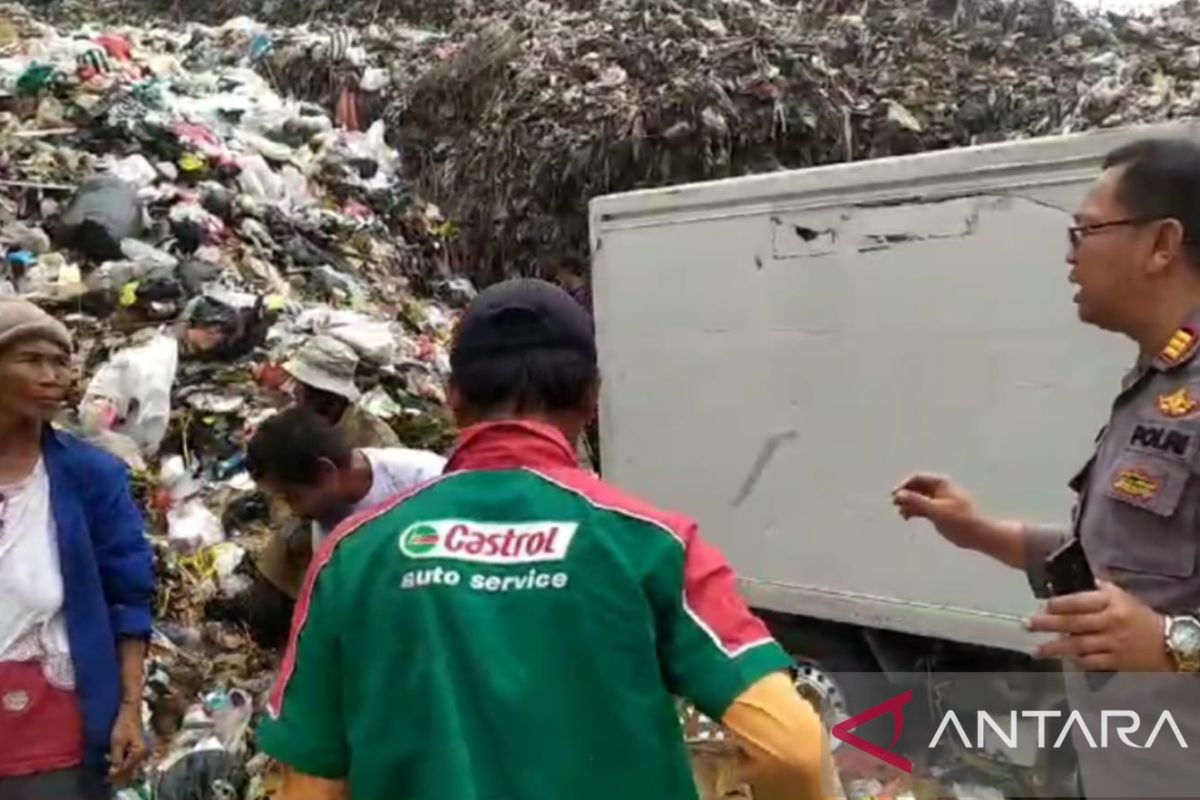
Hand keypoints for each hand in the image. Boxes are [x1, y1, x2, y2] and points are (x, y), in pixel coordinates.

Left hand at [108, 700, 147, 785]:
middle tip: (107, 778)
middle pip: (131, 769)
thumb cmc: (124, 724)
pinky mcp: (138, 748)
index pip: (127, 769)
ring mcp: (142, 750)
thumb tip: (114, 772)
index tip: (106, 779)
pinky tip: (115, 764)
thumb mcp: (117, 742)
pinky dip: (123, 763)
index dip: (116, 775)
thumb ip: (116, 758)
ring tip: (110, 773)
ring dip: (121, 770)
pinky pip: (131, 760)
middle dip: (119, 774)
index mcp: (140, 752)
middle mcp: (143, 753)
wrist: (130, 711)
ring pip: (131, 765)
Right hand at [891, 473, 986, 548]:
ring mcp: (938, 501)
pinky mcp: (938, 512)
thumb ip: (917, 501)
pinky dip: (913, 511)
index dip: (904, 485)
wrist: (977, 534)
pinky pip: (921, 508)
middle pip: (916, 488)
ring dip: (908, 504)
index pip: (917, 478)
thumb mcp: (936, 510)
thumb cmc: (959, 520)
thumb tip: (899, 494)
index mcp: (941, 483)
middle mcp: (938, 489)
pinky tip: (906, 518)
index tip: (894, 496)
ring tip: (902, 514)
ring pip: (917, 499)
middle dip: (905, 495)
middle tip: (895, 505)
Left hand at [1026, 579, 1170, 670]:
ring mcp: (1113, 643)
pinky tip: (1061, 660)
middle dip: (1048, 624)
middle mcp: (1111, 622)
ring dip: (1055, 647)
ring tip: (1036, 649)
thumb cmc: (1138, 615)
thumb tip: (1070, 577)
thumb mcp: (1120, 595)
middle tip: (1028, 624)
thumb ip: (1096, 588)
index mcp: (1111, 602)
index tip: (1044, 605)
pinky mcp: (1116, 661)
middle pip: (1074, 623)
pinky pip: (1091, 662)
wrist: (1168, 642)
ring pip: (1079, 645)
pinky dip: (1075, 661)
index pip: (1080, 601)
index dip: (1060, 604)